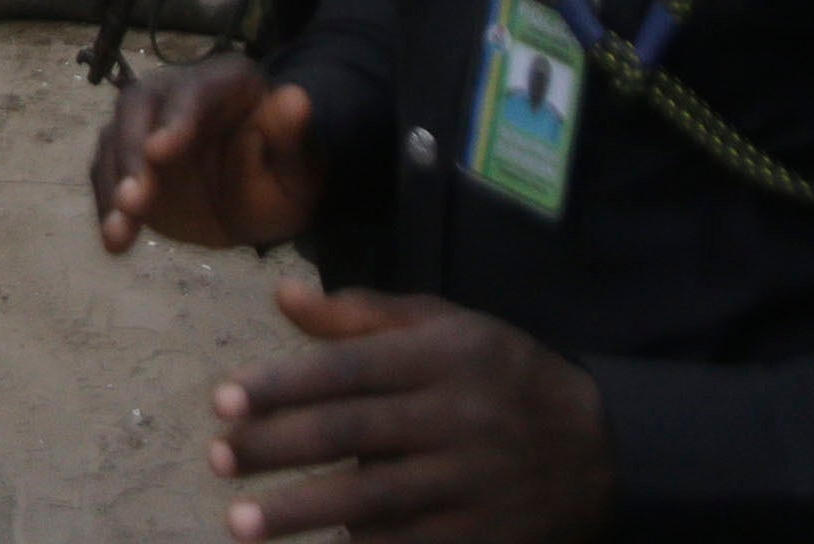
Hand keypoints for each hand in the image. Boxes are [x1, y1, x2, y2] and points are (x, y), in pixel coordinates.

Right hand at [92, 54, 325, 254]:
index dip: (176, 119)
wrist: (260, 202)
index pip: (195, 90)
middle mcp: (177, 92)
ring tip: (119, 230)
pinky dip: (108, 208)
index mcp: (225, 81)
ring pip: (115, 140)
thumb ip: (293, 136)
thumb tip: (297, 98)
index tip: (160, 153)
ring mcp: (147, 125)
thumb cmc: (283, 177)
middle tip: (133, 200)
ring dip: (114, 184)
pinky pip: (107, 177)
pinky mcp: (129, 162)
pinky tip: (116, 241)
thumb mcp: (300, 166)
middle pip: (139, 106)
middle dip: (131, 151)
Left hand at [206, 287, 614, 543]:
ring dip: (302, 514)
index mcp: (442, 357)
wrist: (597, 447)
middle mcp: (455, 417)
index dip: (282, 384)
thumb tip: (281, 294)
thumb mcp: (444, 327)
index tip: (222, 400)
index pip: (348, 370)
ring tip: (240, 523)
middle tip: (216, 459)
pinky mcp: (480, 537)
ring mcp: (469, 484)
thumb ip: (361, 316)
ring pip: (374, 500)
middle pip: (353, 434)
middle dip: (278, 448)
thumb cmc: (499, 375)